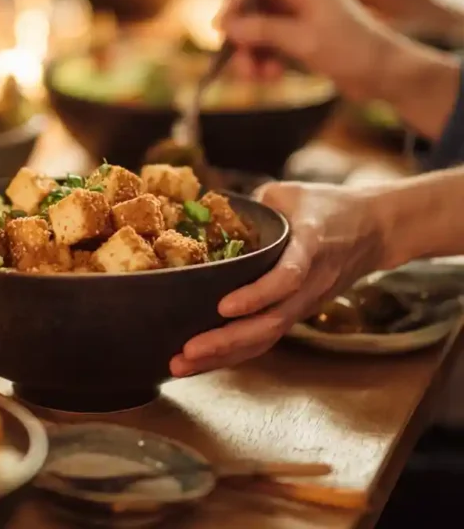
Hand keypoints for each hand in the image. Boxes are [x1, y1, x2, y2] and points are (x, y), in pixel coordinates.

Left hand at [170, 182, 385, 375]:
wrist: (373, 230)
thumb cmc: (325, 206)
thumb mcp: (290, 193)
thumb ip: (253, 202)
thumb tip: (209, 208)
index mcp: (310, 246)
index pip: (287, 278)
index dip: (257, 295)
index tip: (223, 307)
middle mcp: (309, 283)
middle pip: (271, 322)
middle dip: (226, 341)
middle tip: (186, 351)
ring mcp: (305, 303)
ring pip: (267, 338)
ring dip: (224, 355)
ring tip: (183, 365)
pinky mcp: (297, 313)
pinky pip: (266, 338)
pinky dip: (234, 353)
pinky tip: (202, 361)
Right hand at [215, 0, 397, 100]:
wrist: (385, 75)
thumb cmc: (349, 51)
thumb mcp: (300, 40)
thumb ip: (261, 30)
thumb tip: (225, 25)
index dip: (236, 2)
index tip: (220, 27)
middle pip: (257, 8)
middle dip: (244, 37)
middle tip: (238, 62)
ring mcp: (304, 17)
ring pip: (263, 30)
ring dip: (254, 54)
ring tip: (256, 77)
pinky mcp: (306, 38)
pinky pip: (274, 44)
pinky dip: (267, 59)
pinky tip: (270, 77)